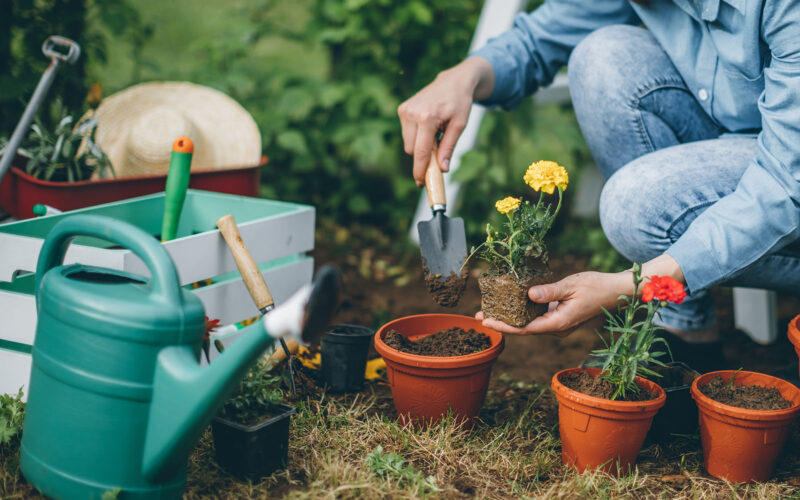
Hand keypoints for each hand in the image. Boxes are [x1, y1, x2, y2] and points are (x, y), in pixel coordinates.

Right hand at [397, 57, 493, 185]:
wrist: (453, 81)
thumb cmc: (459, 103)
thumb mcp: (459, 125)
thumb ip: (449, 147)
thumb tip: (443, 169)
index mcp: (427, 117)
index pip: (420, 151)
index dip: (420, 170)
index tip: (421, 183)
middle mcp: (412, 113)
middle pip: (412, 150)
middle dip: (423, 156)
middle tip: (438, 151)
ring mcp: (405, 110)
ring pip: (408, 143)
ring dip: (420, 144)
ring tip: (436, 131)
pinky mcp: (402, 109)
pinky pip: (407, 133)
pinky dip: (417, 135)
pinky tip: (429, 124)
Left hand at [476, 254, 684, 336]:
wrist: (616, 292)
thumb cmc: (596, 287)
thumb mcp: (571, 285)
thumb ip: (549, 291)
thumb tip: (528, 294)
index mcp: (558, 323)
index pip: (524, 329)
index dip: (503, 326)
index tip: (486, 322)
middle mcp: (556, 327)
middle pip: (523, 328)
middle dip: (501, 322)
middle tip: (479, 314)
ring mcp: (558, 323)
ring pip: (529, 322)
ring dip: (510, 316)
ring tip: (490, 308)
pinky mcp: (559, 316)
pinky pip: (537, 316)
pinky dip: (522, 310)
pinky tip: (511, 302)